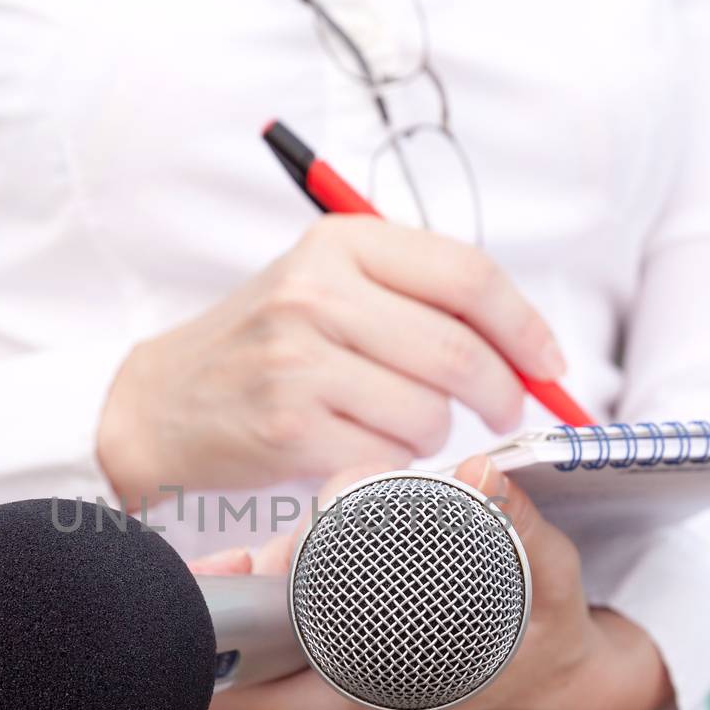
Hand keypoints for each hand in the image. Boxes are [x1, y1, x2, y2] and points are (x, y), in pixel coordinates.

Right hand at [96, 217, 565, 508]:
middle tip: (505, 411)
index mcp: (338, 244)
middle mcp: (317, 293)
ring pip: (429, 413)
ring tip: (398, 426)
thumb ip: (414, 295)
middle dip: (502, 392)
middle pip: (459, 350)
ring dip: (435, 434)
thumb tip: (525, 344)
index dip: (525, 325)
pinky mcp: (289, 427)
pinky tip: (363, 450)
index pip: (466, 275)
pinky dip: (394, 465)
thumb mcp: (324, 286)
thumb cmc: (261, 347)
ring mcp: (299, 361)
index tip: (550, 363)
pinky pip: (389, 458)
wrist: (159, 403)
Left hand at [195, 456, 674, 709]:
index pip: (247, 687)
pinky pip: (282, 684)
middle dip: (236, 613)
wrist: (572, 706)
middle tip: (255, 554)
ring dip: (257, 622)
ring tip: (282, 563)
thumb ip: (511, 524)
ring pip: (256, 681)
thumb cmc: (549, 645)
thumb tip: (481, 476)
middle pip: (238, 682)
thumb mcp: (544, 581)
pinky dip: (277, 637)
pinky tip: (293, 586)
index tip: (234, 562)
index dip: (229, 617)